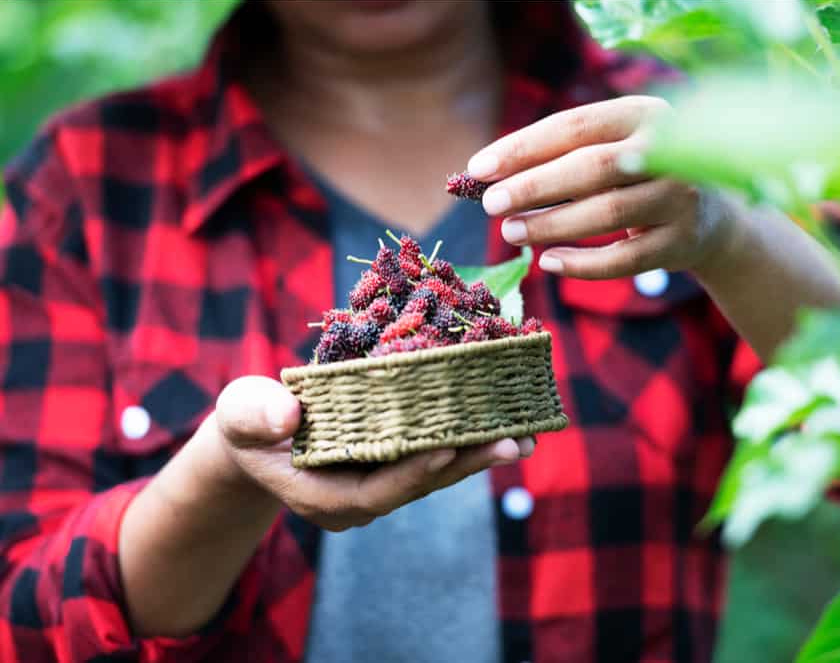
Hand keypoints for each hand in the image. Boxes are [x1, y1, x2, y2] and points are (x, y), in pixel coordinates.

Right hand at [212, 376, 532, 531]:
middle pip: (420, 484)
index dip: (414, 471)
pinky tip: (504, 424)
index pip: (377, 490)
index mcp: (323, 496)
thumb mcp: (240, 413)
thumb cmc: (248, 424)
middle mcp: (360, 500)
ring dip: (479, 454)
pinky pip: (434, 456)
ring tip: (526, 436)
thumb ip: (254, 415)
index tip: (449, 446)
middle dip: (466, 463)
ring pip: (435, 474)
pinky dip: (466, 440)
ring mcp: (379, 485)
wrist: (258, 440)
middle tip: (514, 443)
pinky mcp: (393, 467)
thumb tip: (287, 414)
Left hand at [467, 96, 737, 278]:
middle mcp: (671, 150)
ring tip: (511, 231)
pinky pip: (625, 258)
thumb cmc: (640, 177)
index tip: (479, 168)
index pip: (576, 124)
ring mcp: (681, 197)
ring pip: (608, 212)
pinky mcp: (683, 242)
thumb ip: (563, 155)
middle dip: (535, 186)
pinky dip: (583, 264)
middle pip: (593, 167)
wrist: (715, 217)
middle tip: (491, 204)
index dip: (524, 147)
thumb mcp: (614, 149)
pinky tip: (548, 262)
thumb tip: (487, 176)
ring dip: (552, 223)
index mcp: (645, 113)